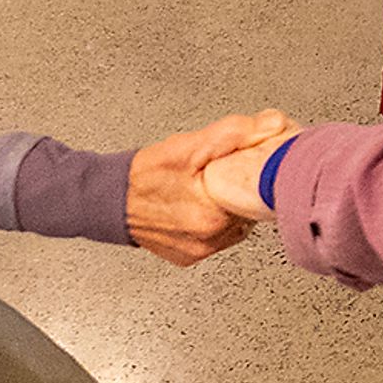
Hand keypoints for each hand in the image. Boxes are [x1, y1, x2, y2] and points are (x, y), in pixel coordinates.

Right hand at [128, 109, 296, 264]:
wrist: (107, 199)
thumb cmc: (143, 176)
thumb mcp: (190, 146)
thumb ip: (236, 134)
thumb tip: (274, 124)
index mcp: (212, 215)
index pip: (262, 197)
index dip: (260, 178)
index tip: (252, 167)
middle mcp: (208, 240)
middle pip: (249, 212)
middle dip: (241, 191)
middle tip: (221, 176)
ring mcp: (198, 251)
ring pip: (234, 225)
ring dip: (228, 207)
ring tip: (207, 190)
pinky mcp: (188, 257)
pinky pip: (215, 238)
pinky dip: (213, 222)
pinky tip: (198, 206)